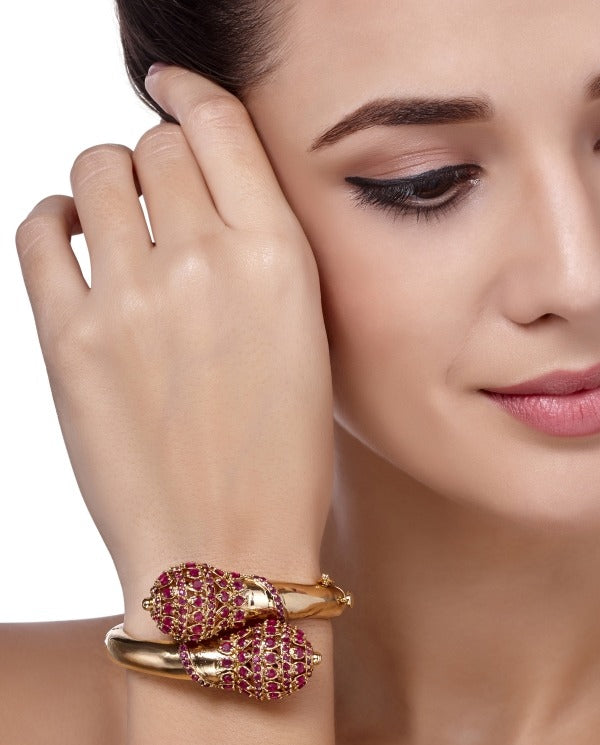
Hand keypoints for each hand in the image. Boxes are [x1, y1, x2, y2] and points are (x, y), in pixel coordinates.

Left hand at [15, 67, 333, 627]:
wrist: (227, 548)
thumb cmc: (282, 453)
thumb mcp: (306, 338)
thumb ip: (260, 252)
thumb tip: (198, 190)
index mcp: (281, 261)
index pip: (220, 126)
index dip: (191, 93)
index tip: (171, 87)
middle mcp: (207, 263)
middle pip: (154, 143)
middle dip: (157, 159)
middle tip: (162, 198)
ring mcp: (132, 298)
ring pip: (94, 170)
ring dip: (106, 182)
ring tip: (118, 223)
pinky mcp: (69, 338)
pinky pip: (40, 228)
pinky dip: (55, 220)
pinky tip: (75, 242)